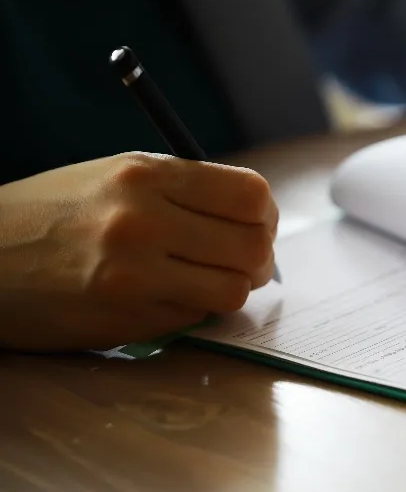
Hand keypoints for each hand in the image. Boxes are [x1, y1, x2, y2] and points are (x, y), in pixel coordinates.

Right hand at [0, 152, 277, 350]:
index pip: (250, 195)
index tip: (258, 225)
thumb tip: (257, 220)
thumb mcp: (116, 178)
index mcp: (145, 174)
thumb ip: (185, 191)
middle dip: (258, 259)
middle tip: (243, 263)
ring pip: (232, 290)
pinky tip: (166, 297)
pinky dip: (194, 310)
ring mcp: (134, 272)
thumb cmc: (54, 214)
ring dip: (229, 290)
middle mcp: (142, 219)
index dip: (265, 216)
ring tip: (205, 281)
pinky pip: (195, 316)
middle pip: (252, 246)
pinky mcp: (125, 315)